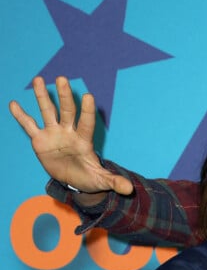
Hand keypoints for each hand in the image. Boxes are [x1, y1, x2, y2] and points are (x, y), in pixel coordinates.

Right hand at [9, 76, 132, 201]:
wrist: (73, 179)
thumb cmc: (89, 177)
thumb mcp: (101, 180)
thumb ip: (114, 181)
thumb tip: (129, 189)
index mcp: (84, 140)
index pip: (86, 123)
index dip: (87, 111)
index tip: (89, 96)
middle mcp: (69, 132)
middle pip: (67, 111)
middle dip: (65, 96)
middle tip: (62, 79)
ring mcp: (54, 133)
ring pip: (48, 112)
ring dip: (42, 97)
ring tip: (38, 79)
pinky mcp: (40, 139)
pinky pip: (29, 125)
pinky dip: (21, 116)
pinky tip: (14, 103)